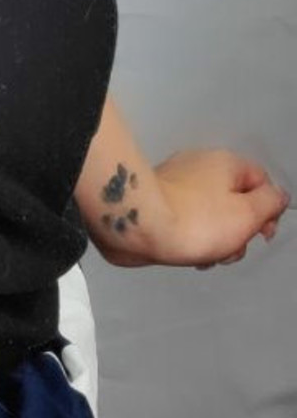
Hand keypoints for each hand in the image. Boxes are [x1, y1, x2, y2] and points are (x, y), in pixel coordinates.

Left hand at [94, 147, 289, 269]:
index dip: (268, 209)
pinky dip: (194, 238)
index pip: (260, 180)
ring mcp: (177, 182)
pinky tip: (189, 254)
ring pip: (213, 214)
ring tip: (207, 255)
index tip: (262, 234)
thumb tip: (277, 195)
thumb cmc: (196, 220)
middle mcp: (201, 165)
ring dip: (217, 240)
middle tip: (231, 247)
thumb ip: (269, 202)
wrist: (140, 226)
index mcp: (225, 162)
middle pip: (236, 200)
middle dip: (239, 231)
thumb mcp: (247, 213)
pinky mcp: (159, 201)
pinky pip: (189, 220)